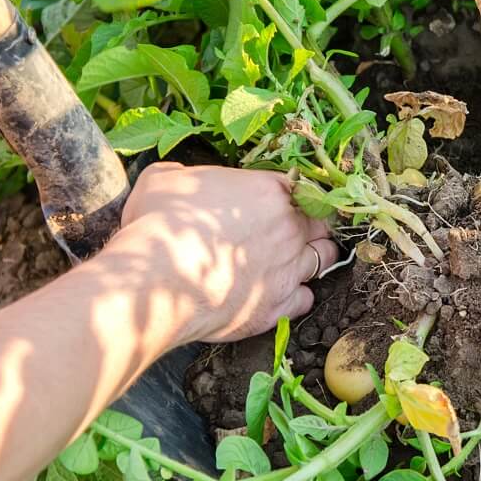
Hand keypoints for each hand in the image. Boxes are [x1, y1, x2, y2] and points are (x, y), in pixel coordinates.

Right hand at [110, 163, 339, 343]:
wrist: (159, 279)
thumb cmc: (160, 224)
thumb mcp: (163, 179)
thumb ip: (182, 174)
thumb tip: (176, 177)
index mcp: (268, 190)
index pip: (301, 188)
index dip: (294, 197)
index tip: (286, 204)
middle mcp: (289, 228)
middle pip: (321, 223)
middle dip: (313, 227)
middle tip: (296, 233)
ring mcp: (289, 268)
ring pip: (322, 259)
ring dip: (312, 259)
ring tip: (293, 262)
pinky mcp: (279, 305)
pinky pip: (305, 299)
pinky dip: (298, 297)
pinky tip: (281, 295)